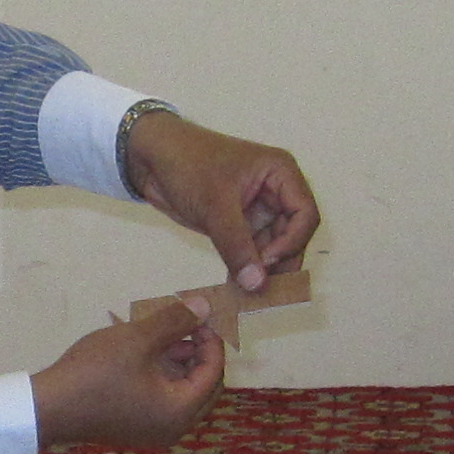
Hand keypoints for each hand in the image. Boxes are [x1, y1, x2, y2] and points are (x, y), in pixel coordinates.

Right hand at [32, 295, 225, 450]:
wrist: (47, 407)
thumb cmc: (95, 373)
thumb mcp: (137, 339)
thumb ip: (174, 321)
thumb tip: (204, 306)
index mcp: (179, 412)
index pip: (213, 374)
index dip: (211, 341)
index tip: (198, 316)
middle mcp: (173, 428)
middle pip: (201, 387)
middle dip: (197, 354)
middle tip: (186, 325)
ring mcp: (152, 432)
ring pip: (180, 393)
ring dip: (178, 363)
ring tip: (162, 333)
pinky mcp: (134, 428)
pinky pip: (161, 401)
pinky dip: (160, 377)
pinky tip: (145, 353)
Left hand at [119, 109, 320, 299]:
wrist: (149, 156)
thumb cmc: (187, 164)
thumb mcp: (215, 204)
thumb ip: (237, 245)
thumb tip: (256, 284)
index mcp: (280, 173)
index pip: (304, 215)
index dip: (292, 242)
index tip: (266, 262)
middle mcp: (275, 192)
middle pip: (292, 236)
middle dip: (280, 262)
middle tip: (263, 290)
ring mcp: (256, 210)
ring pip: (272, 248)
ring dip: (262, 271)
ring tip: (249, 296)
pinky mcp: (237, 224)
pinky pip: (250, 251)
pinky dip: (246, 269)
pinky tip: (238, 289)